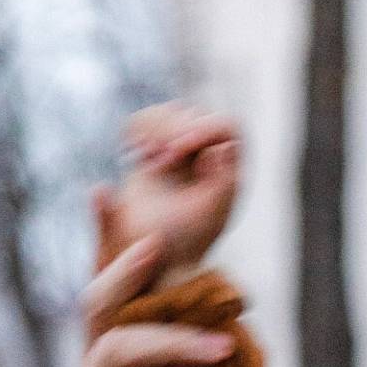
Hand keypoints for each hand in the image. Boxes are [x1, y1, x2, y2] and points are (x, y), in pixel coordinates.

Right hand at [71, 233, 244, 366]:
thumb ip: (203, 335)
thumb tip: (230, 287)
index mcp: (115, 337)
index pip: (103, 277)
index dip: (100, 237)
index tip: (103, 191)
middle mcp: (93, 362)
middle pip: (96, 304)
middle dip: (128, 272)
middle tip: (167, 251)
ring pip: (120, 350)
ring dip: (176, 342)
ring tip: (230, 349)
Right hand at [93, 103, 240, 284]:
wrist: (156, 253)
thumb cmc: (188, 240)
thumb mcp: (211, 216)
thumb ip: (225, 183)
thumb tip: (225, 147)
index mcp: (229, 168)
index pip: (226, 127)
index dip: (203, 128)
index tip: (180, 148)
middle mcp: (207, 154)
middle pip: (194, 114)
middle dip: (174, 128)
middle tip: (160, 159)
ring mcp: (180, 149)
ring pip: (169, 112)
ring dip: (155, 128)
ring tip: (149, 160)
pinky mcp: (154, 149)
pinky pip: (145, 120)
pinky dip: (138, 129)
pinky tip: (137, 153)